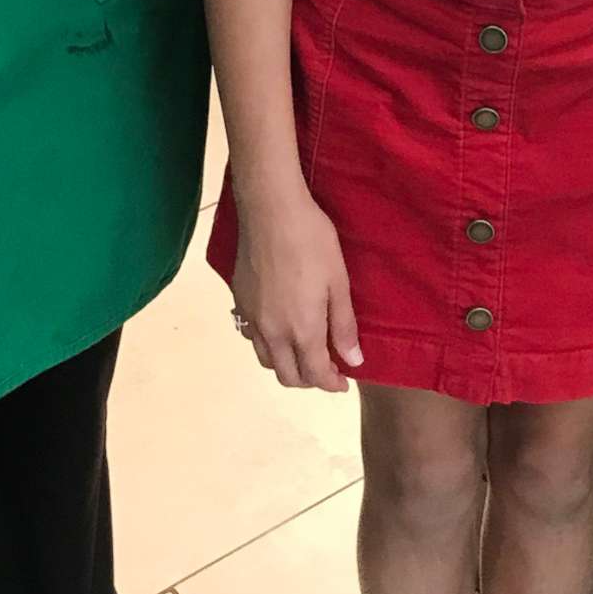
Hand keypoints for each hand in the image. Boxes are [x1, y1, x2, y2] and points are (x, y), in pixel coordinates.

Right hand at [233, 189, 364, 392]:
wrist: (270, 210)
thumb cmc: (312, 241)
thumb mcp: (338, 281)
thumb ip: (343, 326)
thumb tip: (353, 360)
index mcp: (301, 330)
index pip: (315, 374)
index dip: (332, 384)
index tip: (344, 381)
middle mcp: (273, 333)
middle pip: (288, 376)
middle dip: (309, 381)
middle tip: (326, 369)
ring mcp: (251, 317)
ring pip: (266, 360)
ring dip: (286, 365)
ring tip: (302, 351)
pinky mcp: (239, 300)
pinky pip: (251, 337)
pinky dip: (267, 345)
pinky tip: (277, 328)